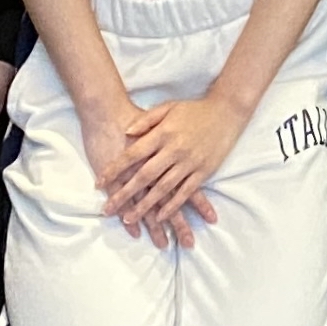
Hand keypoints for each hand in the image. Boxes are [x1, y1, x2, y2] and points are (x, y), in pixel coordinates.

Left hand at [104, 92, 245, 245]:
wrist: (227, 110)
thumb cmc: (195, 109)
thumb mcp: (168, 107)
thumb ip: (146, 120)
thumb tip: (126, 132)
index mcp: (163, 133)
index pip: (133, 154)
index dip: (114, 169)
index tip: (99, 183)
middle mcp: (174, 150)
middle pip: (144, 176)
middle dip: (124, 194)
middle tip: (108, 209)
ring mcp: (189, 162)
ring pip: (163, 189)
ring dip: (145, 206)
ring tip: (129, 218)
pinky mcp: (203, 171)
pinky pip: (185, 193)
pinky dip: (172, 206)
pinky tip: (160, 217)